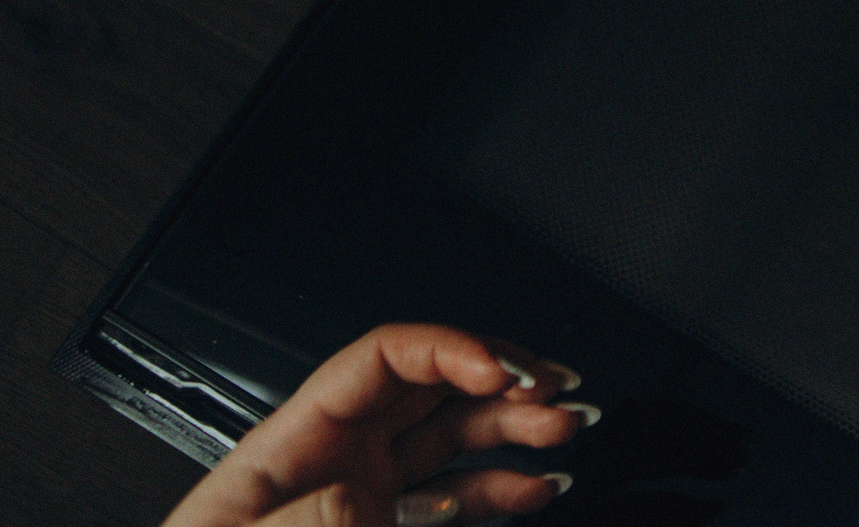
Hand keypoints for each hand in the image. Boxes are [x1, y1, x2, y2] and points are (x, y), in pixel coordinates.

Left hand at [162, 325, 590, 526]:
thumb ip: (298, 525)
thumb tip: (357, 495)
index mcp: (294, 443)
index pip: (383, 360)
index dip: (448, 350)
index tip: (499, 371)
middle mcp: (339, 459)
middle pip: (434, 390)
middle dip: (503, 379)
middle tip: (554, 392)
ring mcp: (368, 498)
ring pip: (456, 438)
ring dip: (517, 427)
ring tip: (564, 429)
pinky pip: (457, 498)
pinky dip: (504, 488)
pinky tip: (535, 487)